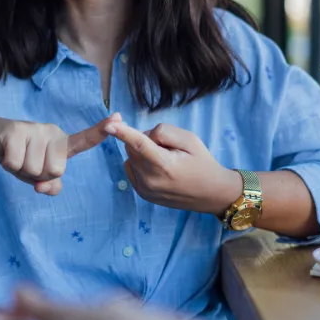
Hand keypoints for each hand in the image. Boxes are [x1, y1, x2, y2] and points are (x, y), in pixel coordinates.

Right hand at [0, 113, 121, 194]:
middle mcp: (53, 132)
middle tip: (26, 162)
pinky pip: (16, 164)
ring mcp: (35, 130)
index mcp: (62, 143)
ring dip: (21, 171)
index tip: (118, 120)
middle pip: (55, 171)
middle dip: (37, 175)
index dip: (101, 132)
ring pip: (35, 170)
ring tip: (16, 156)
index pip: (85, 140)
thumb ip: (49, 184)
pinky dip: (8, 166)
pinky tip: (5, 153)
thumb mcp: (37, 175)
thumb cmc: (20, 157)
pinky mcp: (16, 131)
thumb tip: (45, 187)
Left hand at [104, 122, 240, 215]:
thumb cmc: (202, 163)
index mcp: (164, 165)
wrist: (210, 193)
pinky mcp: (142, 194)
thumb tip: (143, 136)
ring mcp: (144, 189)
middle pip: (133, 148)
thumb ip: (164, 132)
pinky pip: (131, 168)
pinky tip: (157, 168)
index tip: (108, 125)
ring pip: (131, 157)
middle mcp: (150, 180)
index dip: (123, 133)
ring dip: (141, 152)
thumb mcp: (190, 139)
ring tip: (164, 160)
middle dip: (144, 139)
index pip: (139, 144)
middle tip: (166, 147)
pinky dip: (139, 162)